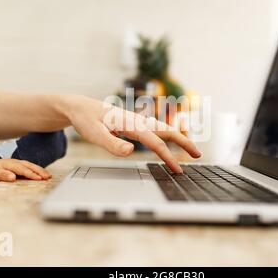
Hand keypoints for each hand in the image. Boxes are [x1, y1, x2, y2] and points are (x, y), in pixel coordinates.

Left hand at [0, 158, 50, 182]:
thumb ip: (2, 175)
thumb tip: (12, 177)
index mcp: (10, 164)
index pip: (22, 170)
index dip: (31, 174)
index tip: (39, 178)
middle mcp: (17, 162)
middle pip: (30, 166)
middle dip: (39, 171)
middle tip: (47, 177)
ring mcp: (20, 163)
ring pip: (32, 166)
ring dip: (41, 170)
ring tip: (49, 176)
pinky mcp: (22, 165)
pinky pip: (31, 167)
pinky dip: (39, 170)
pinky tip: (44, 174)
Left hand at [63, 95, 201, 172]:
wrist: (80, 107)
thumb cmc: (86, 120)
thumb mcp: (94, 134)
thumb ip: (112, 144)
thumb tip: (130, 152)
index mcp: (131, 124)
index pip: (155, 143)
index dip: (168, 157)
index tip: (178, 170)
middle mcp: (137, 121)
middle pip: (166, 130)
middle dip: (184, 142)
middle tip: (198, 155)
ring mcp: (137, 121)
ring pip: (163, 128)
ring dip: (178, 138)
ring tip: (191, 149)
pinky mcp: (134, 124)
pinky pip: (156, 129)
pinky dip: (167, 135)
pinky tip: (168, 141)